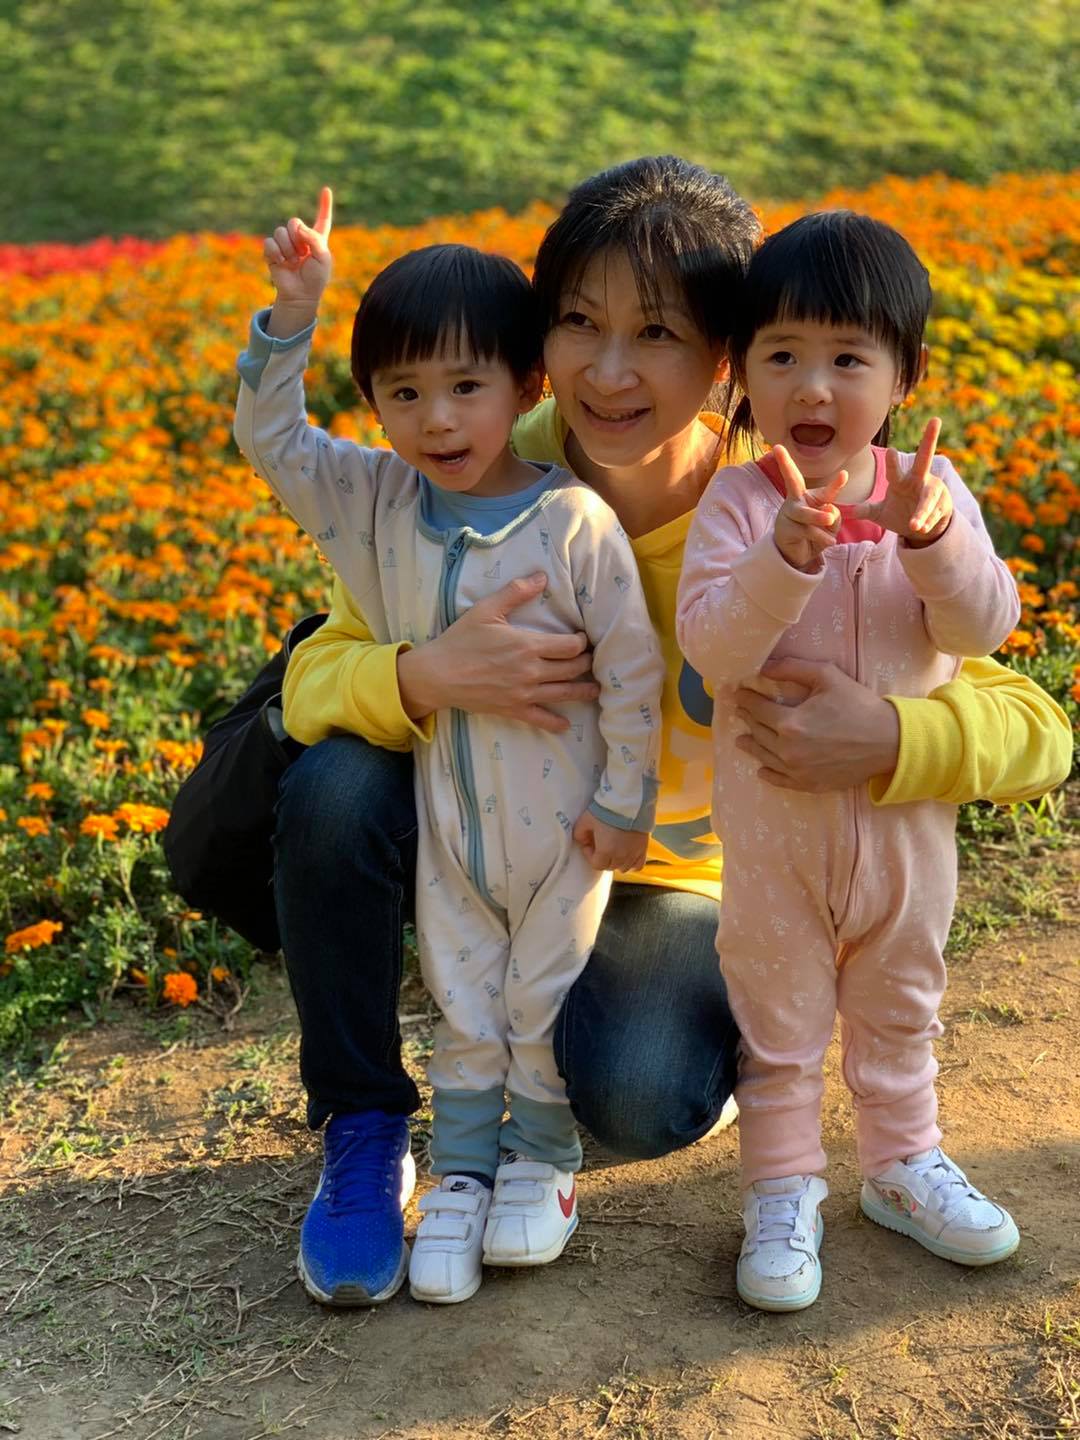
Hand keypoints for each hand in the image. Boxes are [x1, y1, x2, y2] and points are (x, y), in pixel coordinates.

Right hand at [263, 186, 333, 311]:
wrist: (301, 294)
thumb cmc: (315, 278)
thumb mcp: (323, 257)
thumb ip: (314, 238)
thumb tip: (297, 226)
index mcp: (317, 239)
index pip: (323, 219)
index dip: (324, 205)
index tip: (326, 190)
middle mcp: (301, 238)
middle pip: (294, 222)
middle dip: (297, 238)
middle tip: (303, 255)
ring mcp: (285, 244)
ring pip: (281, 231)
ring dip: (288, 249)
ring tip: (293, 262)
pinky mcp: (272, 251)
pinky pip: (269, 242)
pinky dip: (276, 253)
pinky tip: (282, 263)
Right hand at [397, 573, 599, 732]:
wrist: (437, 675)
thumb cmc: (460, 640)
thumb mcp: (486, 609)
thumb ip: (516, 592)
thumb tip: (541, 576)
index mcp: (528, 645)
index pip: (570, 646)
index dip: (582, 641)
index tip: (582, 638)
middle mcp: (531, 671)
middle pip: (573, 669)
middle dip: (586, 663)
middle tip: (591, 659)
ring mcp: (524, 693)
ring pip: (564, 693)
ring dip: (584, 691)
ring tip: (596, 689)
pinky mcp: (513, 710)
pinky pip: (541, 719)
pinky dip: (556, 723)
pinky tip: (566, 724)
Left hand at [572, 813, 648, 872]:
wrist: (628, 801)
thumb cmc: (606, 811)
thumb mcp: (585, 820)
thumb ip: (580, 834)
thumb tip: (582, 841)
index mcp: (606, 851)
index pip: (596, 865)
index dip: (590, 856)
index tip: (589, 845)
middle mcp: (621, 856)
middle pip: (610, 866)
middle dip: (602, 858)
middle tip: (600, 845)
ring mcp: (634, 853)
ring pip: (623, 868)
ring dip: (616, 862)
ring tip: (613, 850)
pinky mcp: (643, 848)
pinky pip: (638, 865)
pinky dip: (632, 864)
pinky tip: (627, 856)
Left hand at [733, 656, 899, 791]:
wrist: (889, 741)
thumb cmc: (859, 705)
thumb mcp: (826, 676)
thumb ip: (792, 669)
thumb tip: (764, 667)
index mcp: (790, 724)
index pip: (757, 710)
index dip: (745, 700)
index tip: (738, 693)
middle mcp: (788, 751)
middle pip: (759, 733)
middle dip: (748, 720)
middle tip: (740, 712)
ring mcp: (798, 771)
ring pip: (765, 757)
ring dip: (751, 746)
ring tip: (741, 740)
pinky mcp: (810, 784)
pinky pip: (781, 780)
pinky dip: (769, 774)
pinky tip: (762, 770)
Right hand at [772, 447, 846, 571]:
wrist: (797, 556)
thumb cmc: (814, 535)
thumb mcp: (829, 525)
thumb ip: (832, 516)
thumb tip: (828, 510)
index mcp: (808, 497)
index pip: (815, 486)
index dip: (827, 480)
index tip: (828, 467)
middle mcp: (796, 501)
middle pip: (791, 480)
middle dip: (784, 463)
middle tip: (777, 449)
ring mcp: (789, 514)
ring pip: (806, 513)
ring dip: (818, 517)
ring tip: (829, 521)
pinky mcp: (786, 529)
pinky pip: (807, 530)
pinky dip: (821, 537)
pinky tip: (829, 542)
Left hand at [848, 418, 951, 544]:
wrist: (924, 530)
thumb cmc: (900, 514)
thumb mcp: (881, 514)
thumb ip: (865, 511)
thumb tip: (844, 511)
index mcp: (901, 481)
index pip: (894, 471)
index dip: (892, 463)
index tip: (890, 451)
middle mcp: (919, 480)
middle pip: (925, 458)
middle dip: (930, 438)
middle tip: (936, 419)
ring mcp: (933, 491)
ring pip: (928, 498)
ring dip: (922, 511)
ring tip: (914, 525)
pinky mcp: (944, 505)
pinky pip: (935, 513)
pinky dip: (928, 521)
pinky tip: (921, 528)